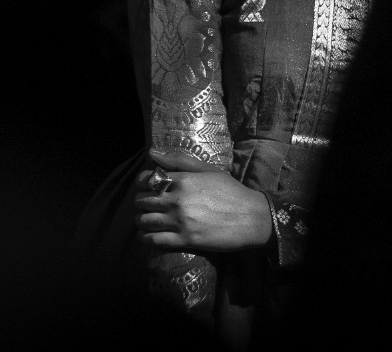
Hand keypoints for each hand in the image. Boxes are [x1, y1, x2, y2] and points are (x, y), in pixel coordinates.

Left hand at [134, 148, 273, 251]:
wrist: (252, 218)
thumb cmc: (232, 191)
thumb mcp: (208, 169)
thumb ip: (179, 161)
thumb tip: (151, 151)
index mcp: (183, 180)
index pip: (148, 179)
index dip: (141, 183)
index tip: (144, 187)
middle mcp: (178, 200)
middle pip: (143, 201)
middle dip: (140, 203)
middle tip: (144, 205)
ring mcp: (180, 221)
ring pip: (145, 221)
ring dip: (140, 220)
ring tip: (144, 220)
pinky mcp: (185, 240)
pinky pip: (154, 240)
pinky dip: (145, 238)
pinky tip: (146, 236)